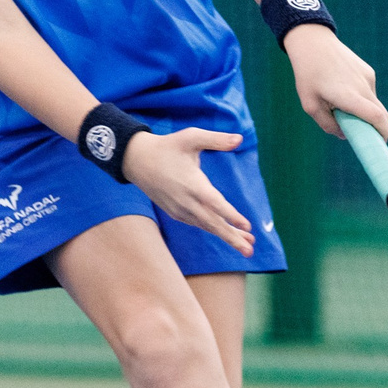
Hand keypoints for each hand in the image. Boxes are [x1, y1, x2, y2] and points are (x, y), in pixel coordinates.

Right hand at [121, 126, 254, 254]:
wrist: (137, 160)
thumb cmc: (167, 146)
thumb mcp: (191, 137)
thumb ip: (216, 139)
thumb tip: (239, 139)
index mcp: (193, 184)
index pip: (215, 204)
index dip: (231, 216)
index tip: (247, 226)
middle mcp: (186, 201)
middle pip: (213, 223)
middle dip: (232, 238)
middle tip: (250, 250)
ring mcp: (179, 209)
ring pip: (206, 226)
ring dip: (227, 236)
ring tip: (247, 246)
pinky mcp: (175, 213)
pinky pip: (197, 223)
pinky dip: (212, 229)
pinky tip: (226, 233)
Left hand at [284, 25, 387, 139]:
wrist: (313, 42)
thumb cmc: (308, 75)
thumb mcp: (310, 105)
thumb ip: (327, 124)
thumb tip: (344, 135)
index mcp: (349, 96)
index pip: (377, 118)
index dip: (383, 134)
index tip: (380, 144)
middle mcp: (363, 87)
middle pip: (381, 114)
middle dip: (375, 128)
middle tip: (360, 134)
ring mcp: (368, 78)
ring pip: (374, 103)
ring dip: (365, 111)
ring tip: (340, 105)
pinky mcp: (368, 71)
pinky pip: (369, 91)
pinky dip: (361, 98)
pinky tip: (342, 89)